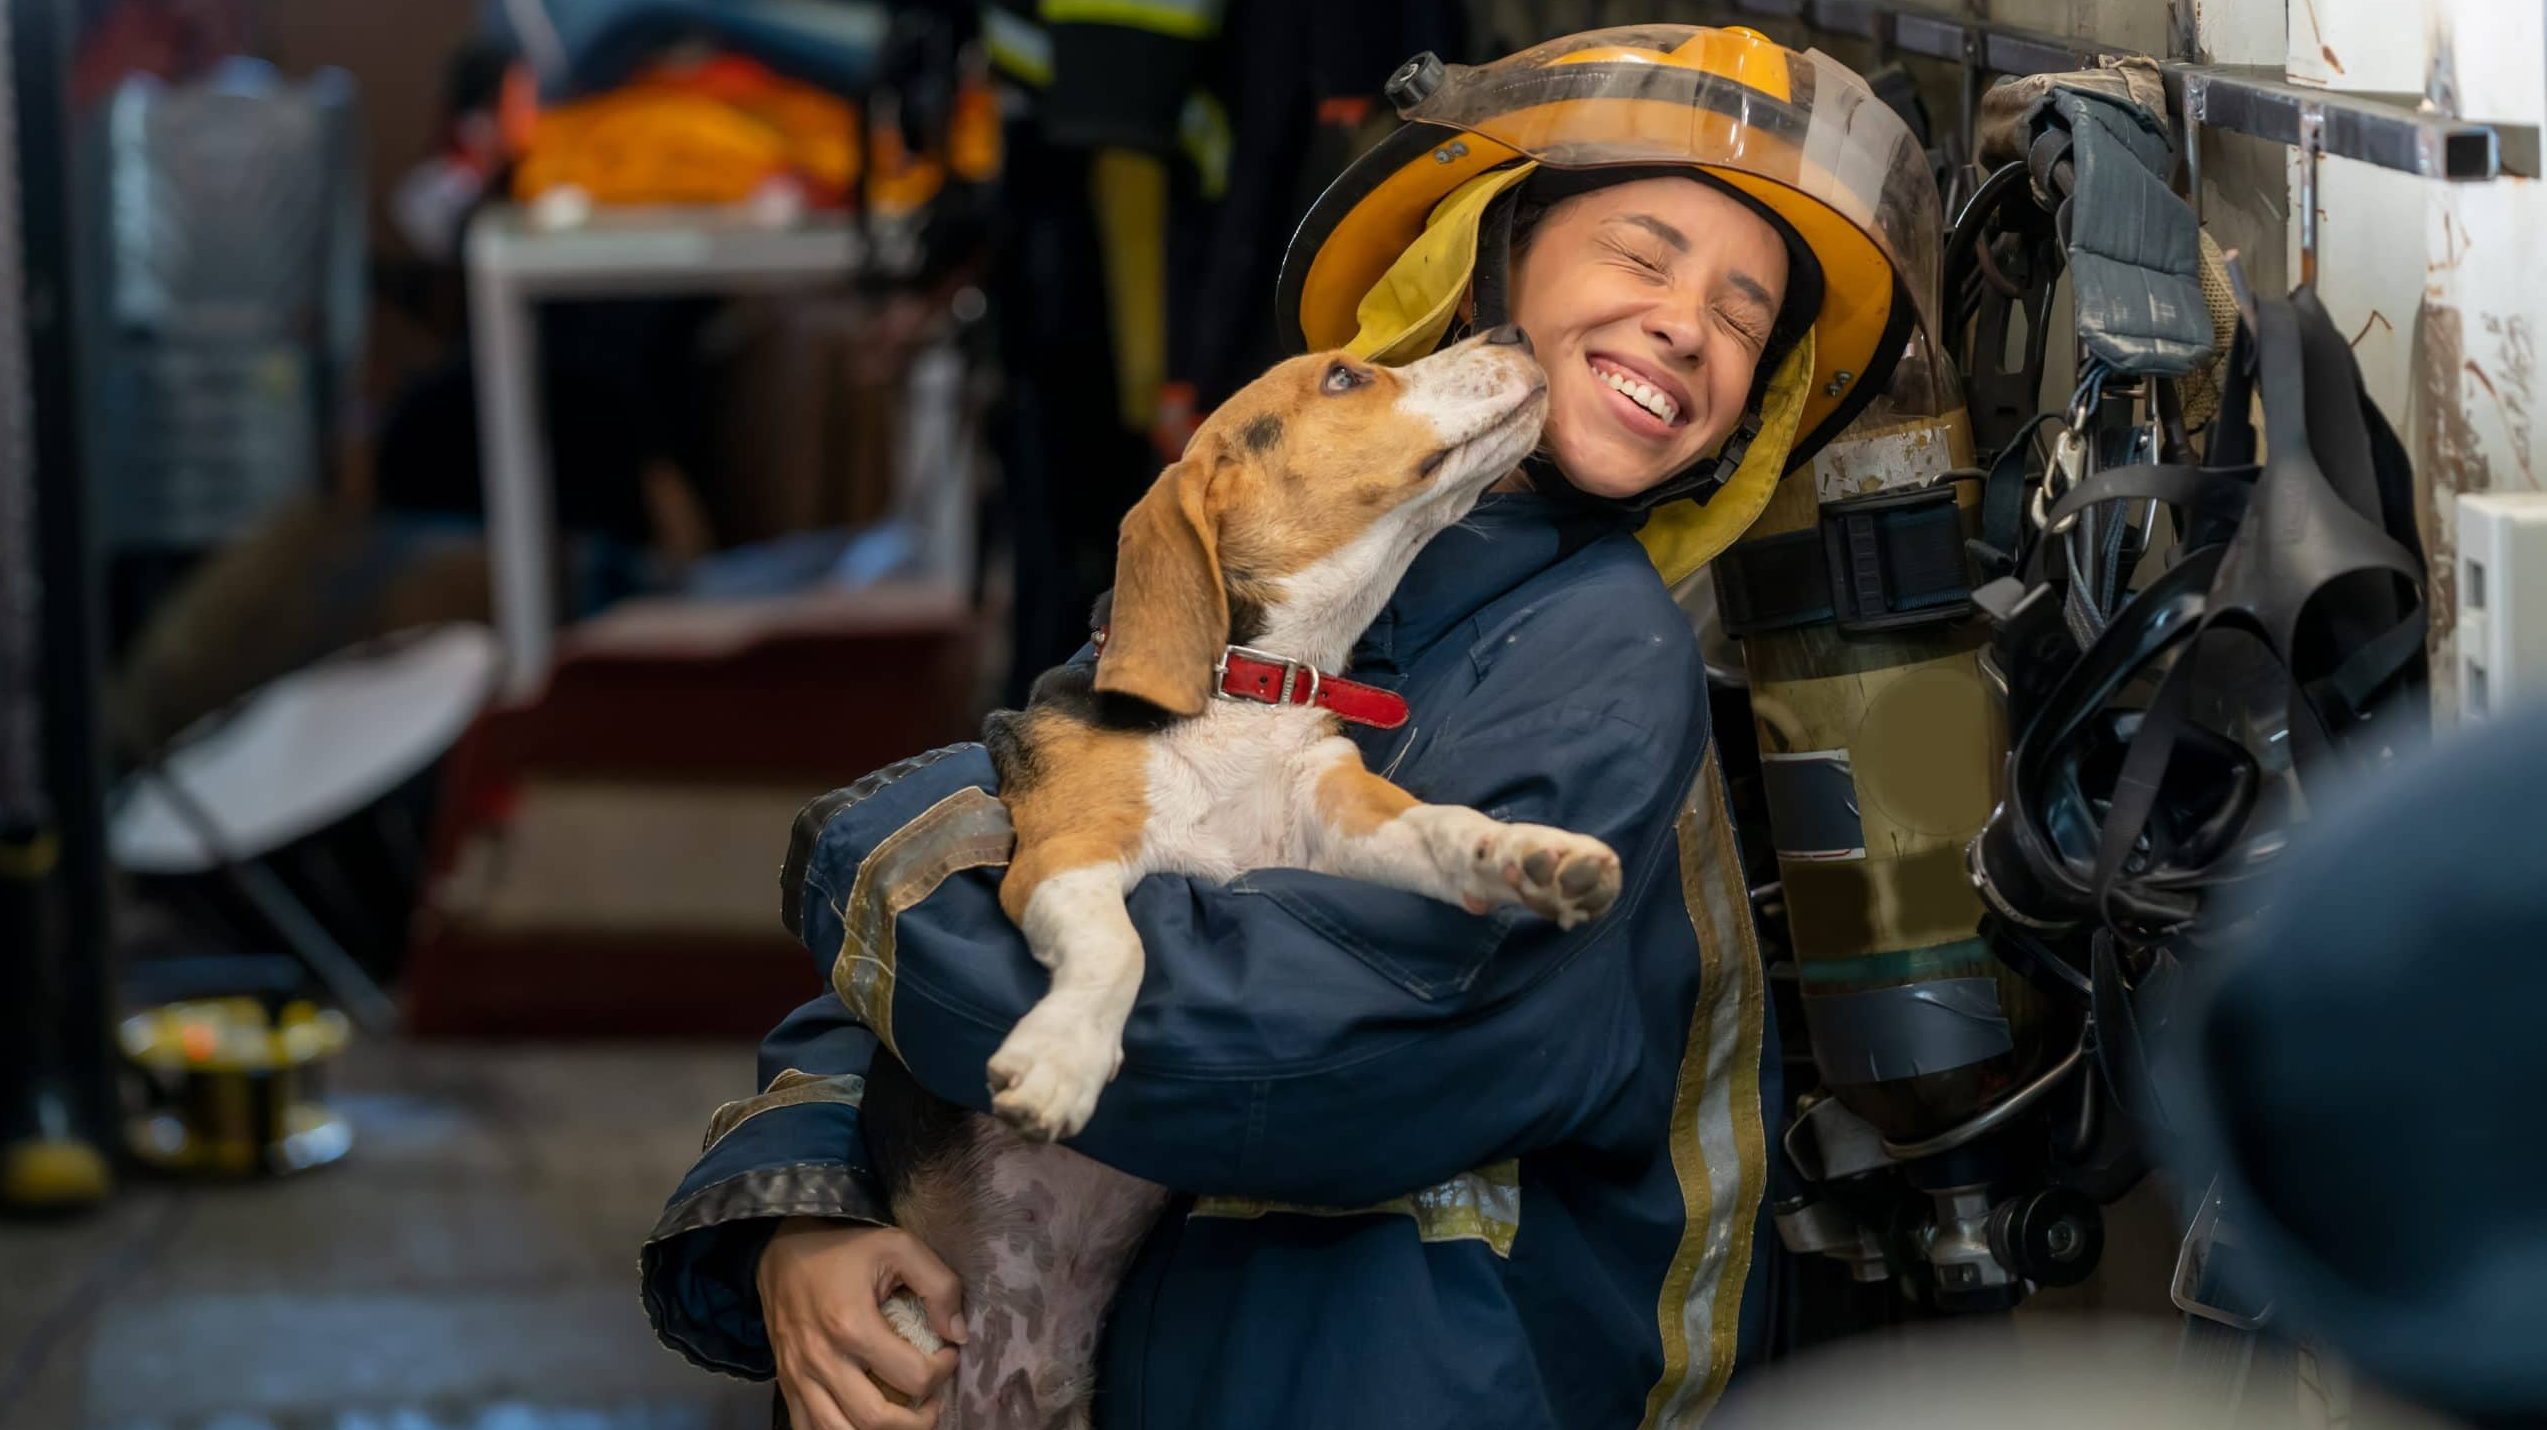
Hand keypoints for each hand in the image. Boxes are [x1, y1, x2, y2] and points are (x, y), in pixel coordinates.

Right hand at [759, 1218, 966, 1429]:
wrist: (782, 1247)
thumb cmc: (845, 1246)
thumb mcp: (900, 1246)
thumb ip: (939, 1285)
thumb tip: (958, 1333)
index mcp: (852, 1325)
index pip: (912, 1376)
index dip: (943, 1371)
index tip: (949, 1353)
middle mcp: (822, 1359)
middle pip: (876, 1419)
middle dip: (919, 1420)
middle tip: (934, 1399)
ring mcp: (799, 1376)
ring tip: (905, 1417)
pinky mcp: (786, 1383)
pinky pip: (808, 1428)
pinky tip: (863, 1423)